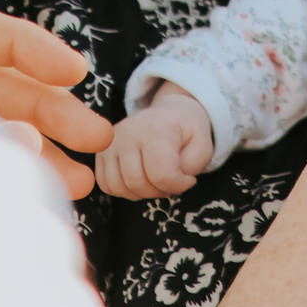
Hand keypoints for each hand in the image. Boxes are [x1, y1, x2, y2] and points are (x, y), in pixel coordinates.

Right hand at [97, 85, 212, 198]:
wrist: (170, 112)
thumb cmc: (187, 131)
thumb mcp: (204, 145)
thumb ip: (192, 166)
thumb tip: (171, 182)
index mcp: (156, 130)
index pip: (161, 174)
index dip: (177, 185)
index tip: (188, 179)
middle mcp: (128, 134)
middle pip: (138, 183)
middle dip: (159, 191)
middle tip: (171, 183)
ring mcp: (111, 142)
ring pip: (119, 186)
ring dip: (140, 193)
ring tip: (155, 181)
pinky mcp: (102, 151)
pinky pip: (105, 184)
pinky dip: (123, 190)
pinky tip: (139, 181)